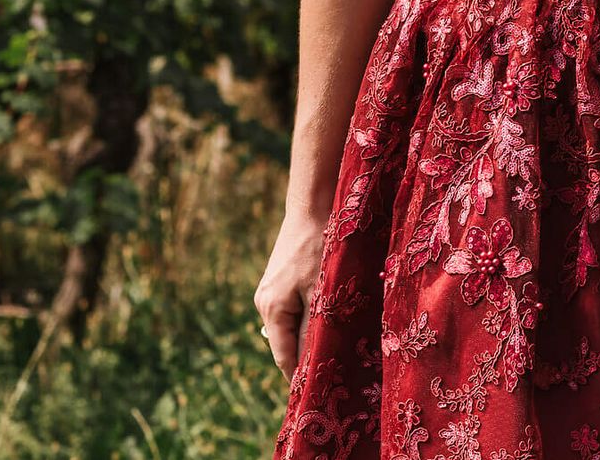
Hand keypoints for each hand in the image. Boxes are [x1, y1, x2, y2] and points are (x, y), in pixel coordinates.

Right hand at [254, 211, 325, 381]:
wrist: (312, 204)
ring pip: (290, 327)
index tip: (318, 395)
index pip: (284, 358)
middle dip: (306, 357)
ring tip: (335, 347)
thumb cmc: (319, 245)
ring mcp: (270, 291)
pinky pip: (292, 310)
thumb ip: (314, 327)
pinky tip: (328, 317)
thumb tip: (312, 363)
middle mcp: (264, 303)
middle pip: (286, 344)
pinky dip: (307, 318)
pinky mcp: (279, 280)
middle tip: (333, 373)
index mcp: (271, 309)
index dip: (300, 378)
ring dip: (309, 335)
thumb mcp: (321, 290)